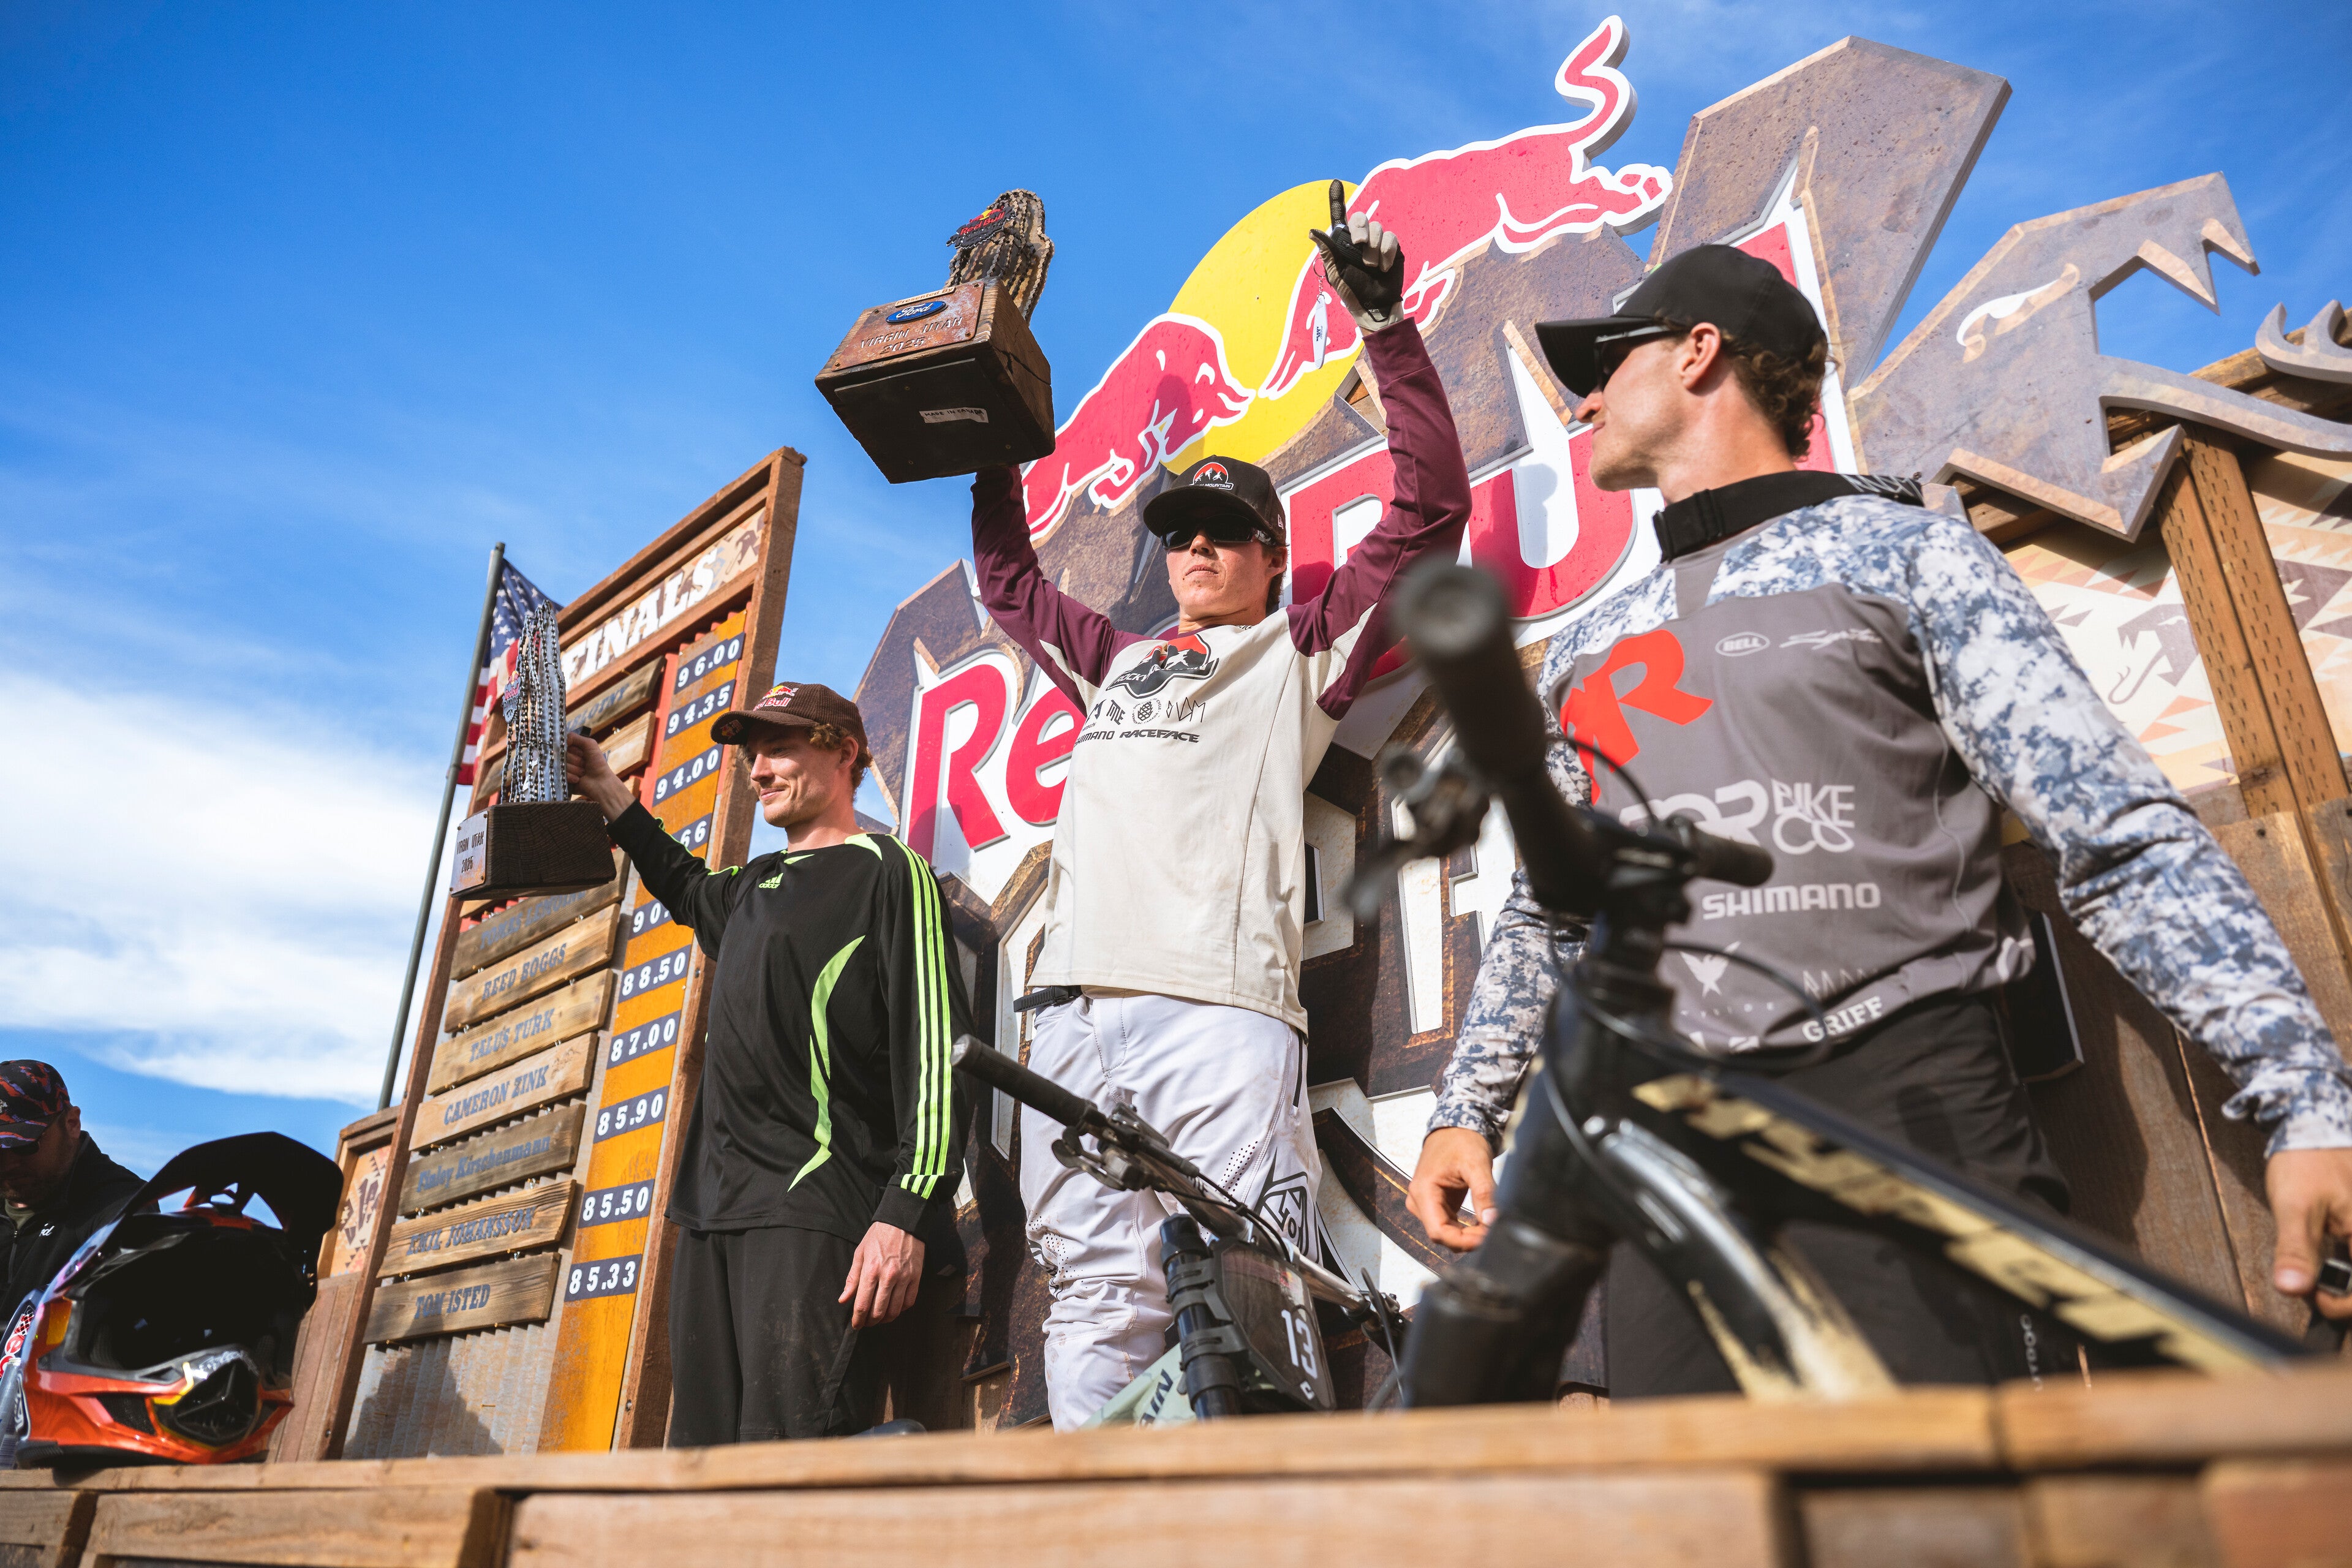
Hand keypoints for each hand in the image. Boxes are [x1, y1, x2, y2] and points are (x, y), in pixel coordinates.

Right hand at [565, 732, 634, 820]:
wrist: (601, 782)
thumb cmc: (597, 763)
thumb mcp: (590, 744)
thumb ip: (575, 737)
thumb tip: (563, 740)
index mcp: (572, 750)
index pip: (563, 745)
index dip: (572, 749)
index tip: (581, 753)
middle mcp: (566, 759)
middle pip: (561, 755)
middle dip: (575, 759)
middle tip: (584, 764)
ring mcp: (564, 769)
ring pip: (561, 765)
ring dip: (575, 768)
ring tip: (583, 772)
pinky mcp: (563, 779)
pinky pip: (561, 774)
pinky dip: (571, 776)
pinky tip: (579, 779)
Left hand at [840, 1221, 925, 1327]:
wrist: (903, 1222)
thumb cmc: (879, 1236)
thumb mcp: (860, 1253)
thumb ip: (852, 1278)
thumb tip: (844, 1299)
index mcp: (871, 1270)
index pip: (863, 1304)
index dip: (858, 1319)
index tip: (856, 1325)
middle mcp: (888, 1276)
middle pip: (878, 1311)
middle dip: (870, 1322)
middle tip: (866, 1323)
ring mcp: (904, 1278)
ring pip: (895, 1310)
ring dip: (885, 1319)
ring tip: (879, 1318)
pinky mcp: (916, 1277)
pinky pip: (909, 1302)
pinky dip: (901, 1310)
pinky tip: (894, 1308)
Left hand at [1308, 178, 1405, 333]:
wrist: (1375, 305)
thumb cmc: (1352, 291)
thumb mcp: (1336, 272)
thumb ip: (1327, 251)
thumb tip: (1312, 231)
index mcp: (1343, 243)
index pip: (1340, 217)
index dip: (1337, 200)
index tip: (1335, 184)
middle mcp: (1361, 239)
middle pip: (1361, 217)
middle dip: (1360, 228)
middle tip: (1358, 245)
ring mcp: (1377, 242)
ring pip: (1377, 228)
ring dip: (1373, 248)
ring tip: (1371, 266)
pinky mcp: (1392, 248)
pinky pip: (1391, 238)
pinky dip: (1386, 252)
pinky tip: (1383, 267)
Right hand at [1409, 1127, 1497, 1252]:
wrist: (1455, 1128)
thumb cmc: (1461, 1141)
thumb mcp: (1476, 1164)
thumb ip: (1484, 1192)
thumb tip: (1493, 1221)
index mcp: (1423, 1191)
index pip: (1438, 1232)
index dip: (1463, 1241)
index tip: (1487, 1238)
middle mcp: (1419, 1201)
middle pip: (1443, 1235)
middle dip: (1469, 1239)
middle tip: (1494, 1232)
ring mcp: (1425, 1204)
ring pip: (1447, 1234)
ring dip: (1468, 1236)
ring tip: (1490, 1227)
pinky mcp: (1436, 1205)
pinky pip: (1449, 1226)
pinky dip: (1466, 1230)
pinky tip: (1482, 1225)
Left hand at [2266, 1146, 2351, 1319]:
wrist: (2312, 1126)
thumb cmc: (2306, 1161)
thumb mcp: (2294, 1206)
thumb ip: (2295, 1249)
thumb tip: (2292, 1288)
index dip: (2340, 1305)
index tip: (2314, 1299)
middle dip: (2342, 1296)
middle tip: (2312, 1290)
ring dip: (2343, 1283)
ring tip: (2317, 1280)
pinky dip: (2344, 1268)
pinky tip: (2326, 1265)